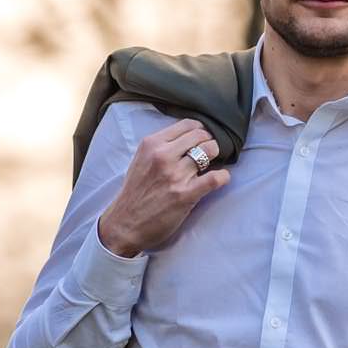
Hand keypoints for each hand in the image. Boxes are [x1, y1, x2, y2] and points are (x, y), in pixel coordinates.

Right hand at [97, 118, 228, 257]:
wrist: (124, 223)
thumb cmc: (135, 193)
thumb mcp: (141, 160)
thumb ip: (160, 147)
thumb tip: (188, 139)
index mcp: (151, 144)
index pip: (187, 124)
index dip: (200, 131)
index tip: (201, 140)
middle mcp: (163, 156)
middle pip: (201, 135)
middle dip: (209, 143)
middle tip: (209, 154)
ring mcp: (175, 175)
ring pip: (210, 152)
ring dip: (216, 158)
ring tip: (210, 167)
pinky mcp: (185, 194)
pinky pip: (216, 178)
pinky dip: (223, 177)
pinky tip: (220, 179)